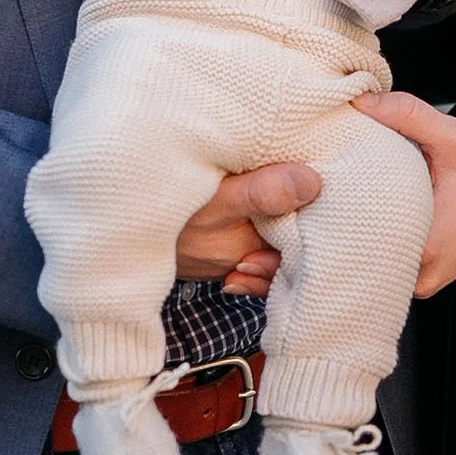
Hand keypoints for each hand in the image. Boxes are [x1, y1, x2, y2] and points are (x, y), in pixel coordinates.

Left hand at [175, 163, 320, 296]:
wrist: (141, 233)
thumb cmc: (177, 208)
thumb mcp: (219, 201)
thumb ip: (261, 192)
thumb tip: (311, 180)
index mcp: (273, 171)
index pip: (314, 190)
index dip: (313, 219)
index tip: (285, 240)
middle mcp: (276, 194)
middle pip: (307, 227)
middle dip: (286, 255)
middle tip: (249, 262)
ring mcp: (267, 222)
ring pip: (291, 253)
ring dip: (270, 273)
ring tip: (237, 273)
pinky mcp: (256, 245)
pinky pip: (273, 269)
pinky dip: (257, 282)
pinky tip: (232, 282)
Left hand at [353, 91, 455, 297]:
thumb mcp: (451, 137)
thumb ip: (408, 115)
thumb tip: (362, 102)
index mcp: (425, 244)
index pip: (361, 233)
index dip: (340, 205)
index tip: (332, 183)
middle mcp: (422, 274)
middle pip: (365, 251)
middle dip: (351, 220)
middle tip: (341, 192)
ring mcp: (422, 283)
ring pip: (376, 263)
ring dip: (367, 235)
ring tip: (360, 206)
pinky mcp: (425, 283)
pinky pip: (391, 268)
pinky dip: (384, 245)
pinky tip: (381, 222)